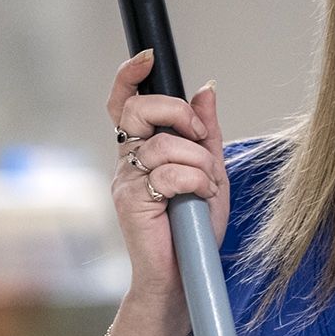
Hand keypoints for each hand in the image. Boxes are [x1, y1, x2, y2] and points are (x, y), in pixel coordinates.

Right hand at [106, 50, 228, 319]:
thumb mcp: (210, 172)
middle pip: (139, 111)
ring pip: (163, 145)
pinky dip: (195, 183)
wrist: (183, 278)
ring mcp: (125, 182)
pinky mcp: (131, 202)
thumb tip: (206, 89)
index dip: (129, 76)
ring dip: (198, 162)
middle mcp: (127, 162)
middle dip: (177, 113)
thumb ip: (206, 133)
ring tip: (205, 187)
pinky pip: (168, 174)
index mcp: (142, 151)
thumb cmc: (194, 230)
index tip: (147, 57)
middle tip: (201, 137)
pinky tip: (197, 200)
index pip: (124, 103)